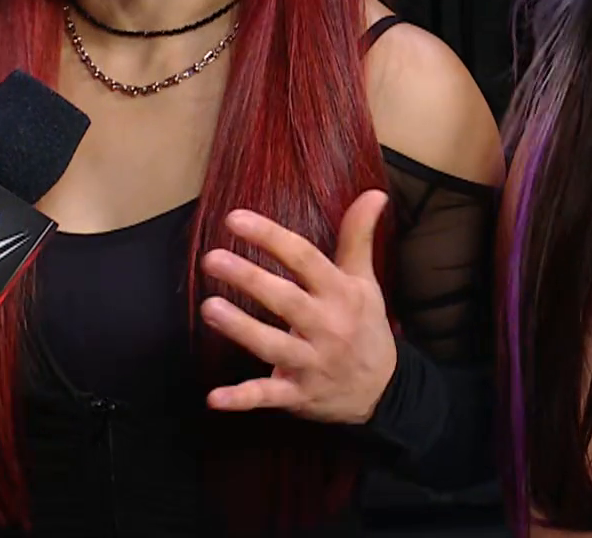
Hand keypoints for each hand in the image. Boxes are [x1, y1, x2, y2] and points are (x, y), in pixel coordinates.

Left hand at [200, 190, 395, 425]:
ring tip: (209, 308)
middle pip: (286, 300)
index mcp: (341, 294)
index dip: (271, 237)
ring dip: (241, 329)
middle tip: (212, 259)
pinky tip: (214, 398)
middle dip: (250, 279)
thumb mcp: (364, 282)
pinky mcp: (297, 394)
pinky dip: (242, 399)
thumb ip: (358, 237)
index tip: (235, 219)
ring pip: (273, 345)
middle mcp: (327, 326)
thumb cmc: (365, 326)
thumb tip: (374, 193)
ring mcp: (312, 362)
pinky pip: (268, 396)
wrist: (383, 390)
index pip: (305, 259)